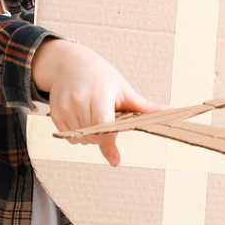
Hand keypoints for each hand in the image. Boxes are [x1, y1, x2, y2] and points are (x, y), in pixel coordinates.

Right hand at [32, 39, 158, 166]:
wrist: (68, 64)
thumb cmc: (101, 76)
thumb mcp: (123, 88)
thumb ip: (144, 105)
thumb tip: (170, 112)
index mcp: (100, 92)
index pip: (103, 123)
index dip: (109, 144)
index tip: (116, 161)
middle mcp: (80, 99)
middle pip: (94, 136)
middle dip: (105, 136)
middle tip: (108, 119)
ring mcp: (65, 106)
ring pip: (82, 140)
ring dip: (91, 137)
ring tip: (93, 115)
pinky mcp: (54, 113)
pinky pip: (70, 137)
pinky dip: (79, 135)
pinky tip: (82, 118)